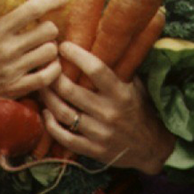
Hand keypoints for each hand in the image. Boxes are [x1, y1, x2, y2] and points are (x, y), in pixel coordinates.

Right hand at [0, 0, 66, 144]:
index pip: (32, 9)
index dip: (52, 0)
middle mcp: (7, 49)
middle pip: (48, 31)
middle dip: (51, 26)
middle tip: (46, 26)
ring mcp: (13, 71)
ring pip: (50, 52)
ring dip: (51, 46)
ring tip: (45, 44)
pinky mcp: (16, 89)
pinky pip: (47, 77)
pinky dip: (52, 69)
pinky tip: (48, 63)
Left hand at [40, 41, 174, 175]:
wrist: (152, 149)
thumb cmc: (141, 111)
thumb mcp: (137, 87)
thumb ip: (120, 70)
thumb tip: (101, 43)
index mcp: (121, 93)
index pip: (95, 69)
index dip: (76, 55)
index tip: (63, 46)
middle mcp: (109, 112)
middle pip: (70, 90)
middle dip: (53, 76)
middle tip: (45, 66)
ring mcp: (100, 133)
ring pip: (63, 112)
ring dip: (47, 97)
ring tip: (42, 86)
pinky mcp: (93, 150)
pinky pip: (64, 137)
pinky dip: (50, 124)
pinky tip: (46, 112)